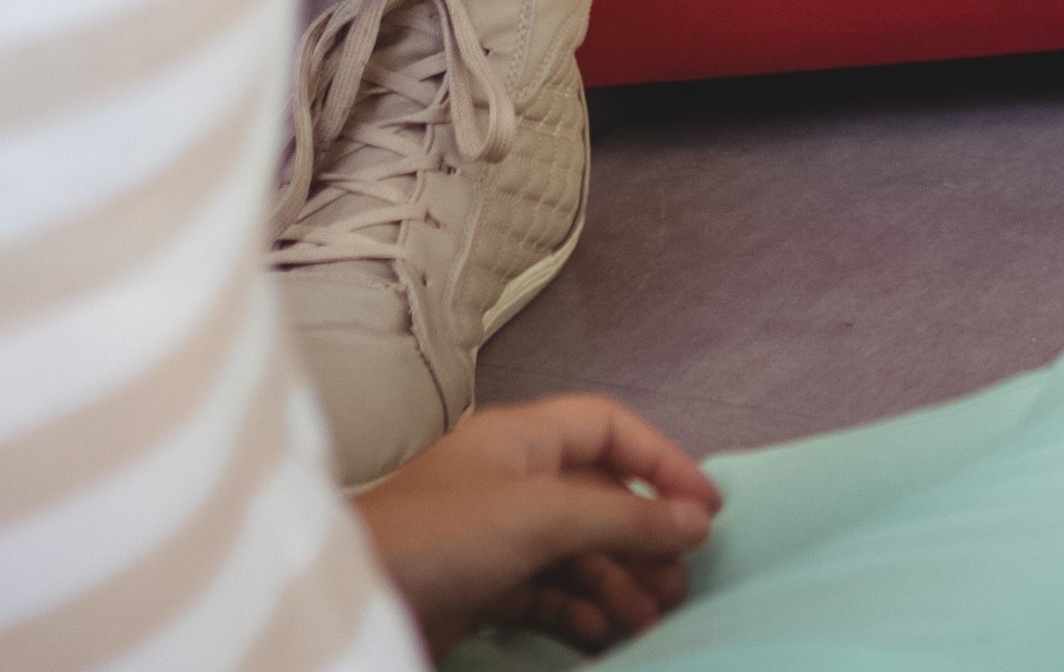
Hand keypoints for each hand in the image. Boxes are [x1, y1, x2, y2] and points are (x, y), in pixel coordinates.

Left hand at [348, 391, 719, 651]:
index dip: (661, 460)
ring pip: (576, 553)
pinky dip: (580, 613)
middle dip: (643, 539)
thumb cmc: (438, 536)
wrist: (358, 598)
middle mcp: (511, 480)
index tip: (705, 507)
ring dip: (618, 584)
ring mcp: (495, 536)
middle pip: (599, 498)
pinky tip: (603, 634)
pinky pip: (548, 594)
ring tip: (649, 618)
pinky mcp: (482, 587)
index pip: (608, 429)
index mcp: (520, 439)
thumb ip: (622, 516)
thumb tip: (695, 520)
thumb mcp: (540, 516)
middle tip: (680, 584)